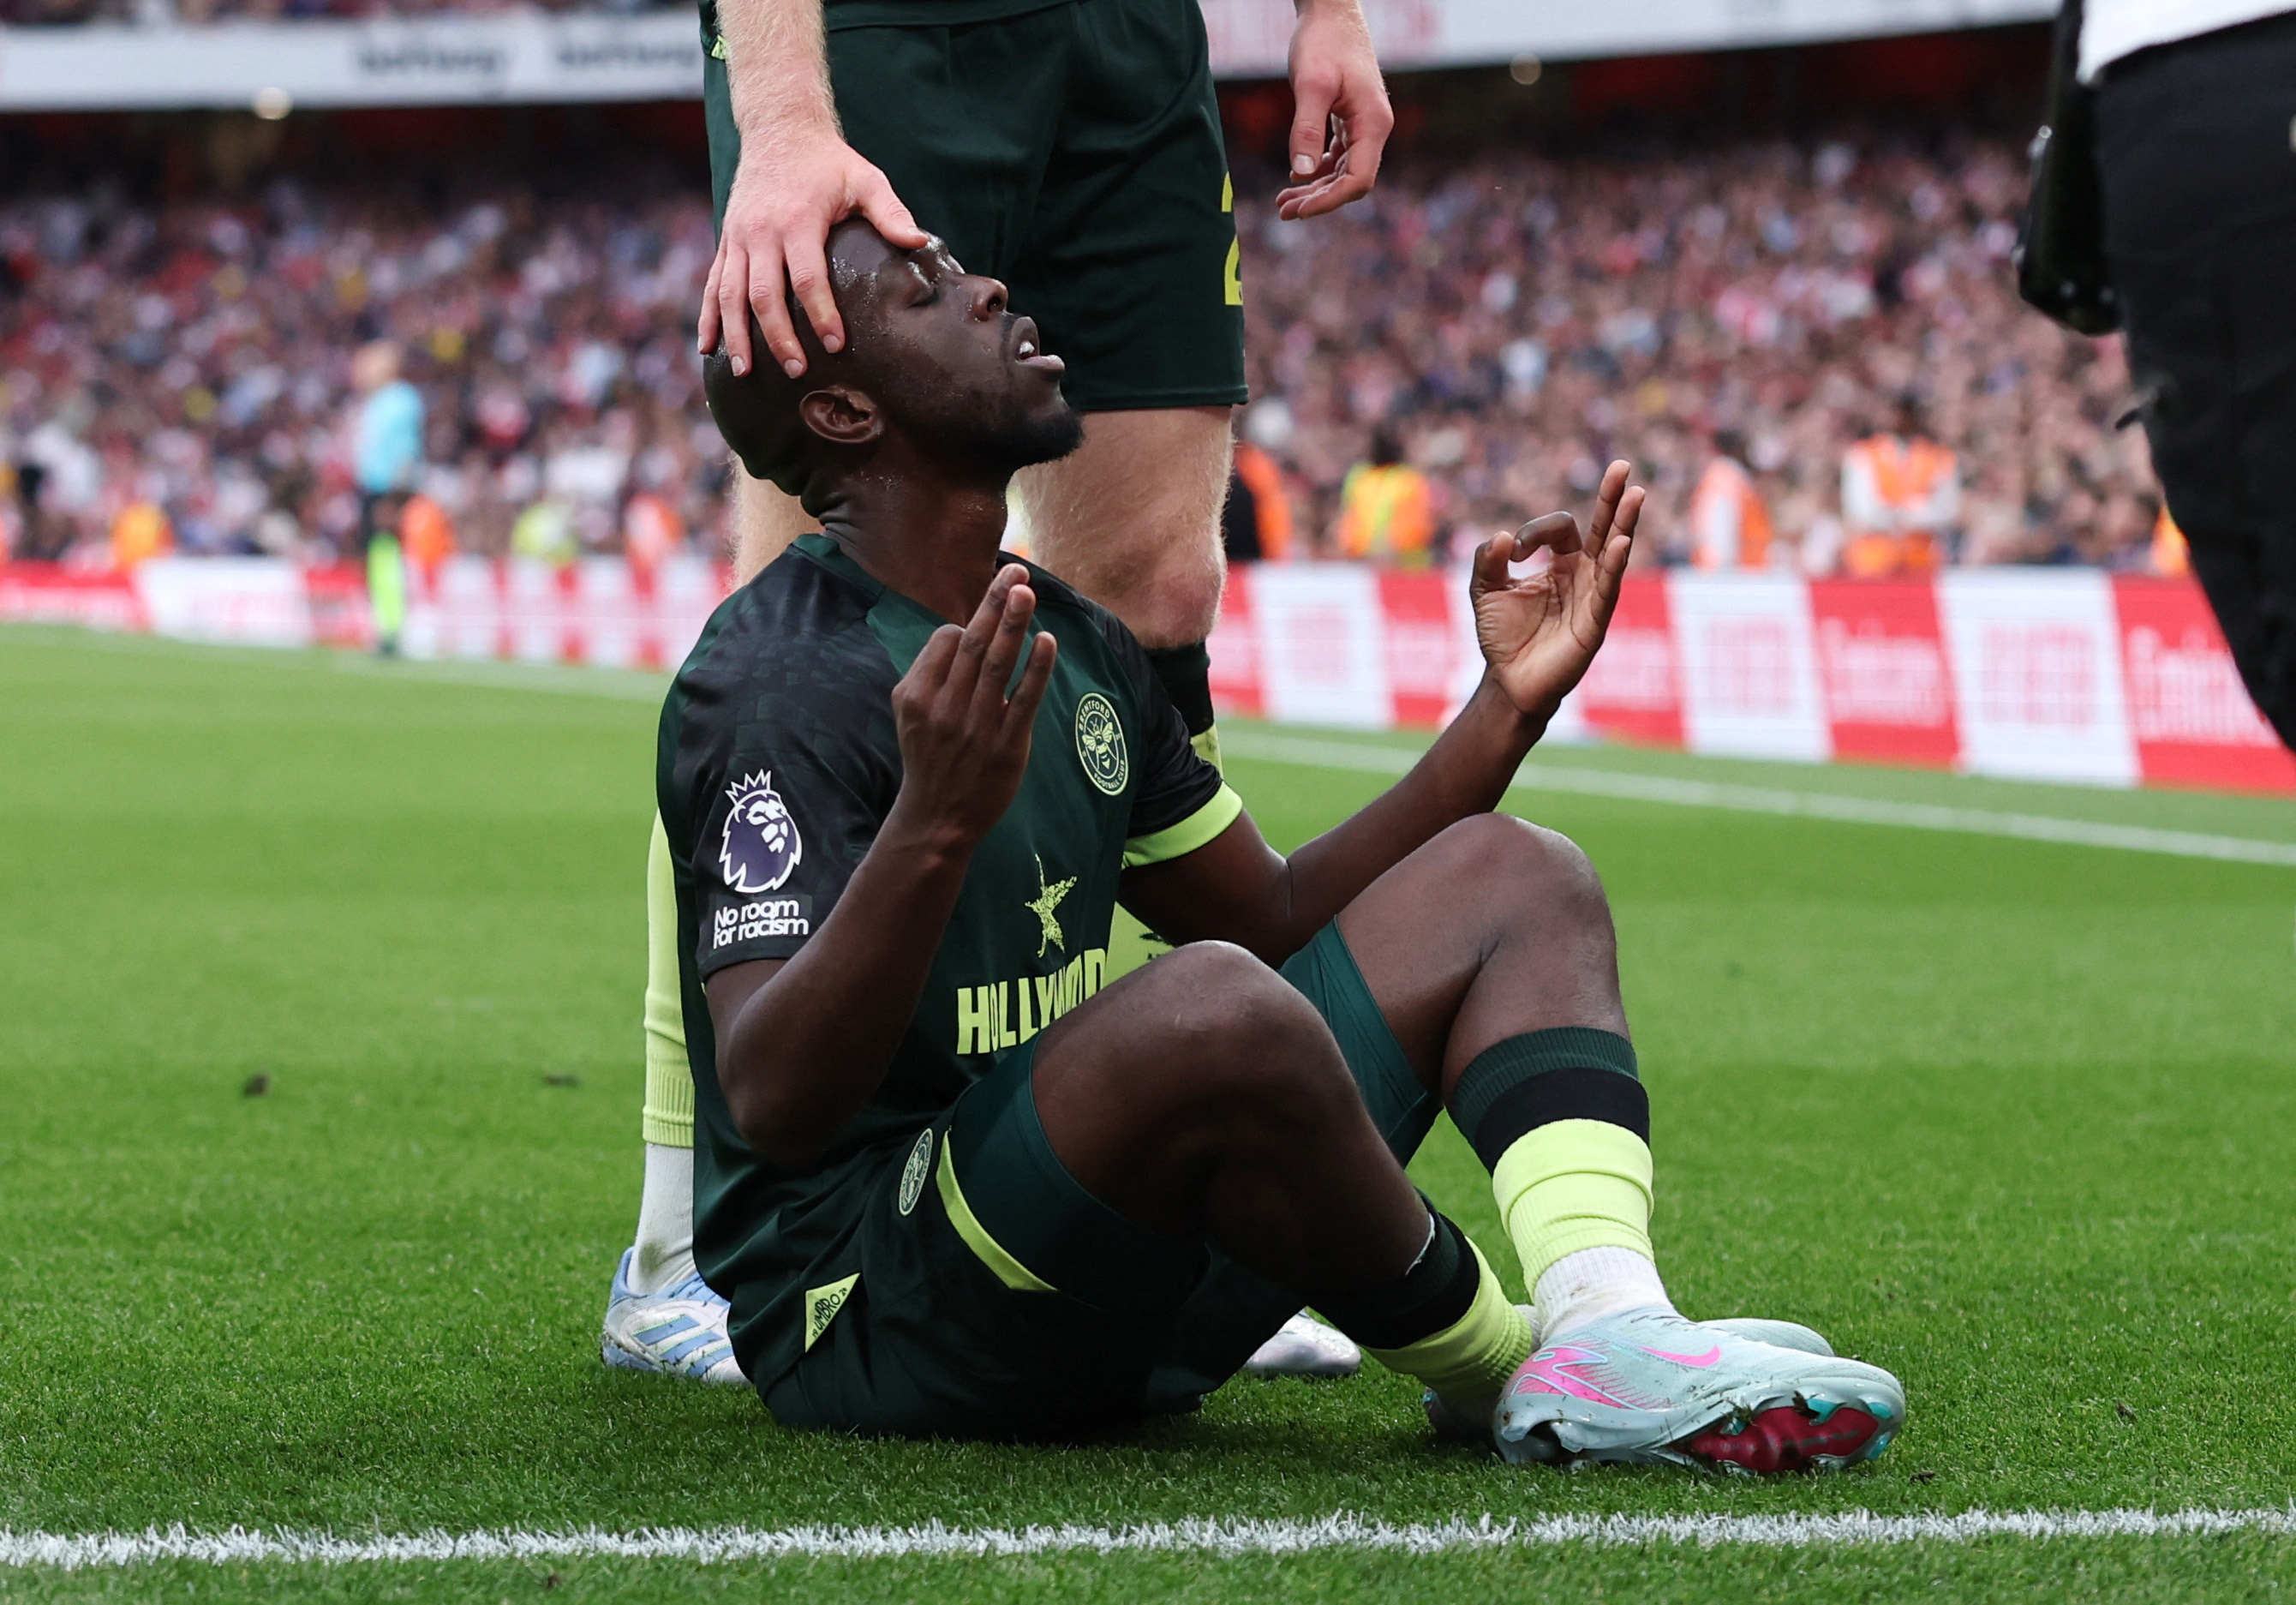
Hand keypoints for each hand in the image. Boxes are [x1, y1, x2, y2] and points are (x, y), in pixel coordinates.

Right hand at [697, 123, 928, 378]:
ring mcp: (738, 237)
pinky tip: (708, 347)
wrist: (780, 129)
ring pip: (730, 294)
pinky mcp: (726, 241)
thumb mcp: (865, 179)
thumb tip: (920, 241)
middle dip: (778, 337)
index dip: (821, 314)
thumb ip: (890, 212)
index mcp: (797, 220)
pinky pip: (712, 283)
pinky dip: (709, 317)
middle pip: (764, 294)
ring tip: (745, 372)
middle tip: (797, 371)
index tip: (835, 345)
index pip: (807, 277)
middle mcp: (761, 231)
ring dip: (736, 335)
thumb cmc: (828, 162)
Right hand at [889, 565, 1058, 847]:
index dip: (965, 625)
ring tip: (1027, 590)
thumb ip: (931, 673)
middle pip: (972, 642)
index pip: (945, 641)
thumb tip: (963, 630)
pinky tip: (1046, 640)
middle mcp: (945, 707)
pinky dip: (1037, 667)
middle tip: (1014, 570)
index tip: (979, 621)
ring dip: (1014, 623)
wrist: (938, 817)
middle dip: (994, 602)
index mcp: (916, 694)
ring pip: (998, 663)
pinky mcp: (1007, 745)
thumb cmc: (930, 757)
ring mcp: (977, 726)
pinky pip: (1025, 699)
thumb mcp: (911, 713)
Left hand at [1276, 0, 1393, 220]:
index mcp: (1373, 123)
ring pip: (1343, 171)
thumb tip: (1300, 173)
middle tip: (1282, 211)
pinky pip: (1338, 156)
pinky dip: (1318, 170)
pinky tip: (1296, 177)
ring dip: (1315, 188)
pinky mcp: (1350, 120)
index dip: (1329, 200)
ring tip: (1283, 201)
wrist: (1332, 11)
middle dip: (1318, 200)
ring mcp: (1364, 125)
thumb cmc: (1324, 42)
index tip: (1299, 210)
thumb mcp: (1310, 84)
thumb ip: (1306, 129)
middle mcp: (1374, 129)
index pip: (1357, 180)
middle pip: (1350, 181)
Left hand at [1472, 460, 1642, 719]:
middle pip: (1602, 529)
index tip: (1514, 552)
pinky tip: (1621, 542)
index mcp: (1561, 564)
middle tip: (1622, 466)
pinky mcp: (1594, 622)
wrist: (1508, 682)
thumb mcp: (1484, 591)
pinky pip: (1608, 589)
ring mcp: (1592, 596)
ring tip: (1636, 493)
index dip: (1536, 531)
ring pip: (1612, 553)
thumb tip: (1503, 537)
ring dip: (1623, 524)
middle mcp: (1583, 575)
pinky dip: (1614, 565)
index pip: (1562, 528)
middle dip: (1611, 498)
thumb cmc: (1501, 636)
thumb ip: (1487, 561)